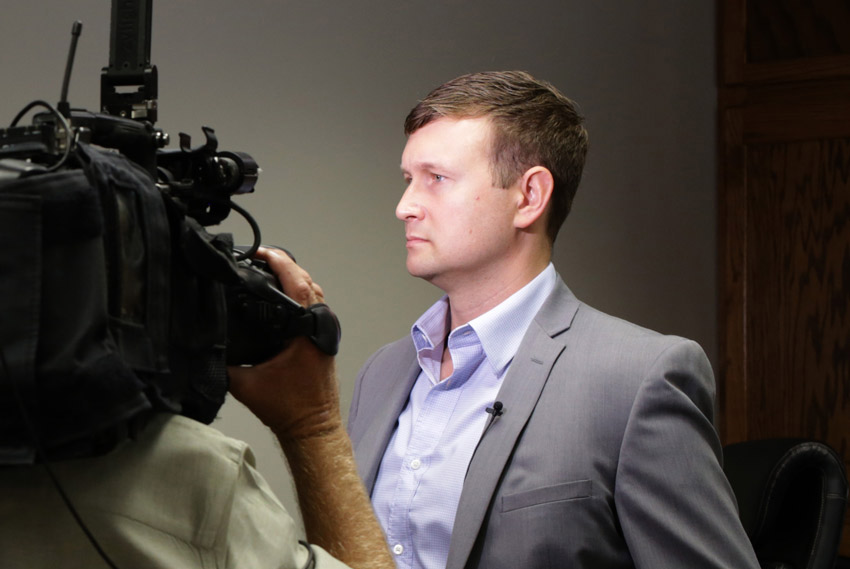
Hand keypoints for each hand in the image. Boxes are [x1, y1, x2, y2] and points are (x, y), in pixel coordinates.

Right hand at [228, 248, 341, 439]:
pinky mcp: (322, 340)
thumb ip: (224, 363)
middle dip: (283, 265)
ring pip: (312, 293)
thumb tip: (203, 343)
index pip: (298, 283)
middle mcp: (321, 327)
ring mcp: (324, 332)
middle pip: (307, 281)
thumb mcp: (247, 384)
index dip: (279, 263)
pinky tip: (278, 295)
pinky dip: (297, 294)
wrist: (312, 429)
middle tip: (259, 256)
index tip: (260, 251)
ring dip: (292, 278)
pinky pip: (312, 306)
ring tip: (266, 269)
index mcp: (308, 332)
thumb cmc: (290, 409)